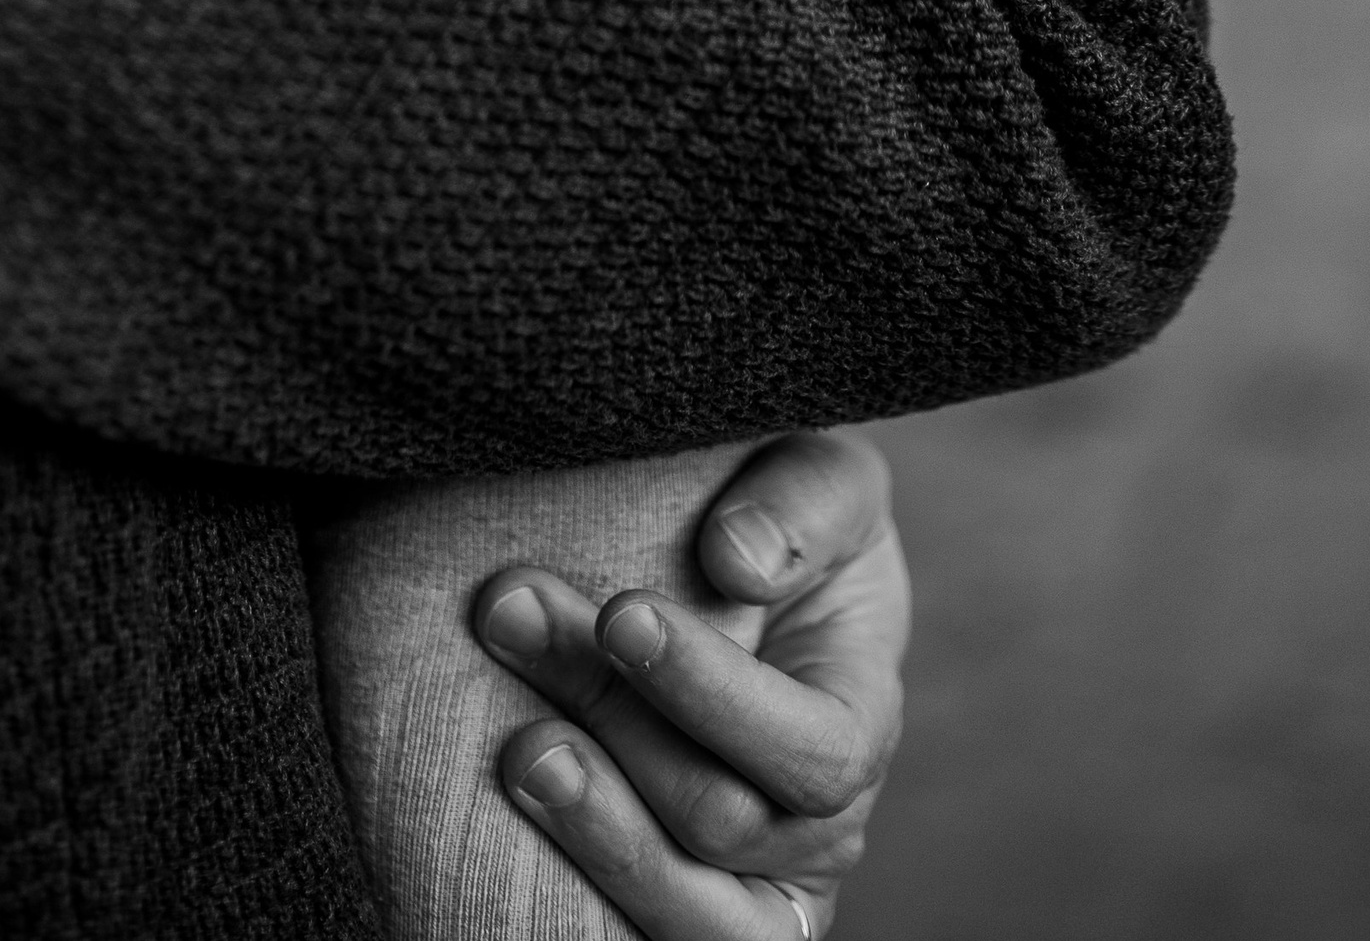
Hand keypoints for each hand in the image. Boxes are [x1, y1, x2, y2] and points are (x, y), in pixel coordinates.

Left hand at [474, 430, 907, 936]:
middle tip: (510, 614)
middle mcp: (814, 826)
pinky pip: (638, 940)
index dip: (713, 694)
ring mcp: (746, 885)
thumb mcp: (818, 474)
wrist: (717, 562)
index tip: (621, 612)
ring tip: (519, 751)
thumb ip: (802, 502)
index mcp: (859, 719)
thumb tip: (737, 560)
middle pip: (722, 818)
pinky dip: (581, 892)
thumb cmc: (774, 513)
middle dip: (611, 715)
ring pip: (686, 910)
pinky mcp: (673, 907)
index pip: (813, 751)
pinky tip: (516, 822)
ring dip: (594, 827)